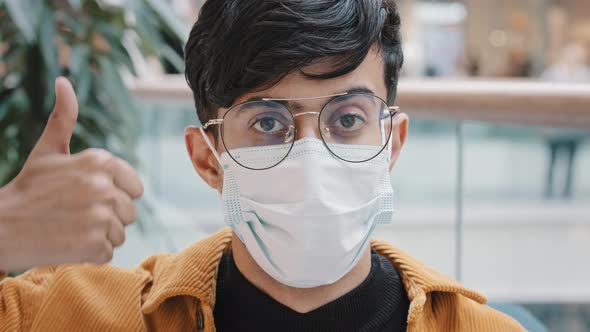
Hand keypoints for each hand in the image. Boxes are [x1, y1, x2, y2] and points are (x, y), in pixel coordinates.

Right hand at [0, 77, 143, 271]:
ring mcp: (100, 216)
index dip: (114, 195)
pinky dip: (92, 253)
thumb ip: (64, 118)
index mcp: (100, 161)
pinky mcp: (94, 244)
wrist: (2, 227)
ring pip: (120, 232)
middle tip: (75, 213)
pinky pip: (109, 252)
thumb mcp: (47, 150)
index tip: (87, 196)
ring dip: (100, 235)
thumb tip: (64, 81)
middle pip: (129, 212)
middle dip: (107, 216)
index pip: (136, 188)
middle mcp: (104, 186)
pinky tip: (68, 242)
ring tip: (71, 226)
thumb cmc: (29, 188)